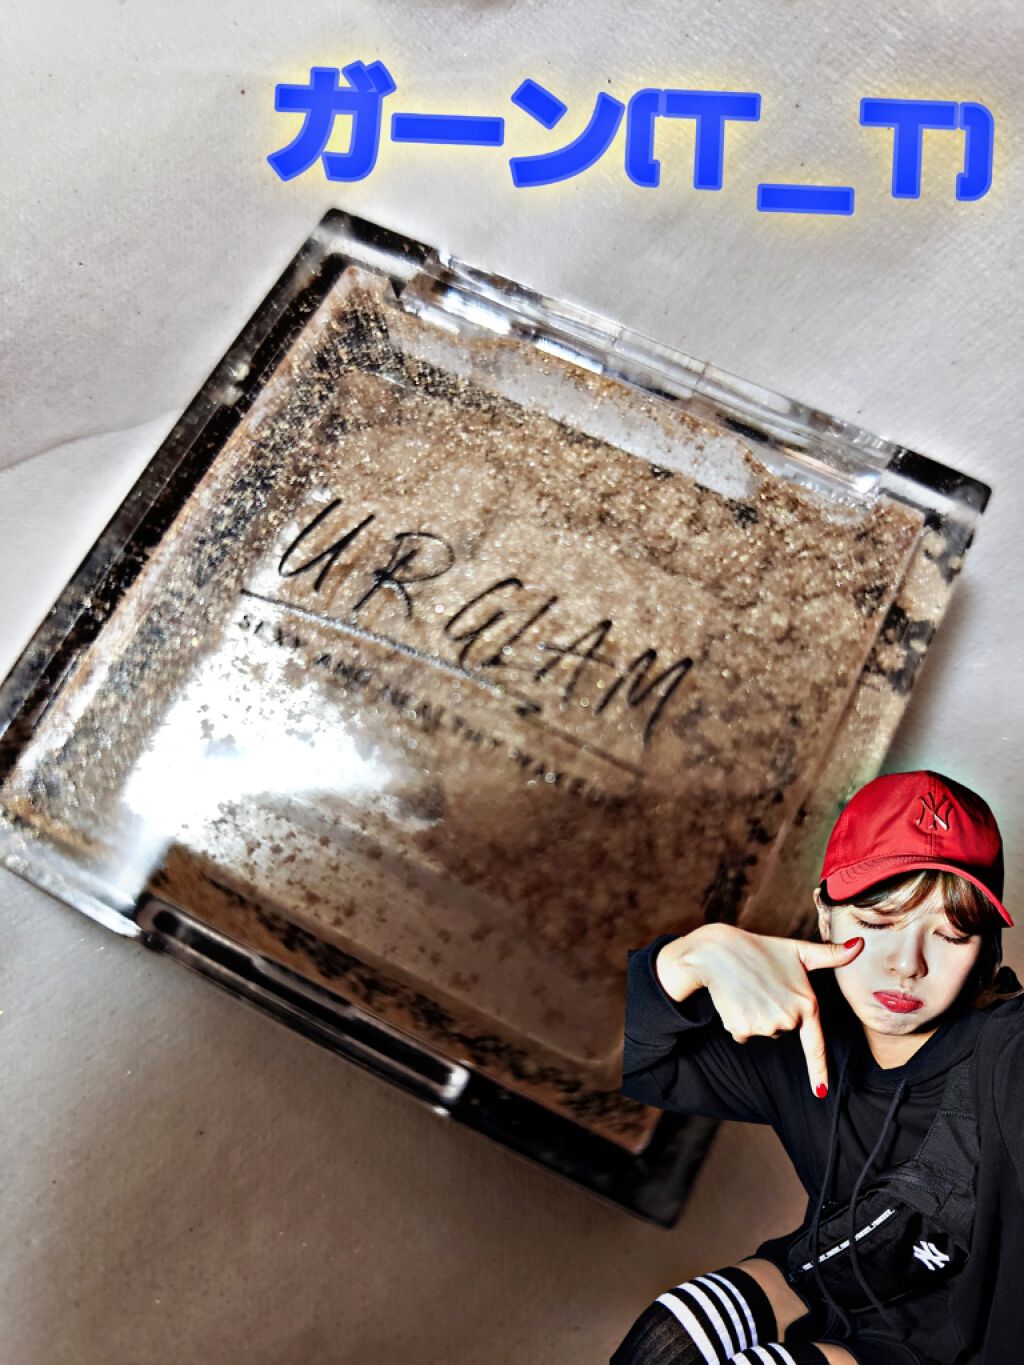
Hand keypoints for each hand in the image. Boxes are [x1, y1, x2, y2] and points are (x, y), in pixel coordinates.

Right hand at [656, 924, 863, 1098]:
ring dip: (756, 1017)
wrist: (718, 951)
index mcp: (807, 1004)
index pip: (815, 1046)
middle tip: (764, 988)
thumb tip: (860, 944)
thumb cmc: (760, 949)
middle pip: (784, 1030)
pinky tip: (735, 1000)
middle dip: (775, 1014)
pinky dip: (739, 1021)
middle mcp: (789, 1019)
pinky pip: (743, 1034)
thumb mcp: (798, 950)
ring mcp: (766, 1026)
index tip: (820, 1092)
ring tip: (748, 991)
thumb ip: (831, 954)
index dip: (818, 1071)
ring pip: (763, 1032)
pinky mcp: (743, 1029)